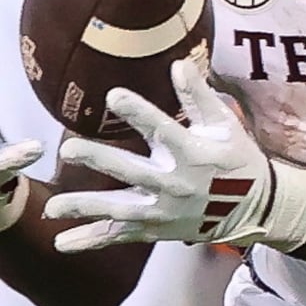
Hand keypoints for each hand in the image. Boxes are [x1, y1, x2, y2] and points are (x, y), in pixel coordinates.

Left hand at [43, 54, 305, 254]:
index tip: (113, 96)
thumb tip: (178, 63)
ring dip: (85, 208)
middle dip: (100, 162)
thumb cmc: (236, 159)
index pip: (163, 130)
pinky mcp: (156, 230)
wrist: (253, 208)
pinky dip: (91, 241)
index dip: (139, 113)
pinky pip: (120, 237)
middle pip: (132, 173)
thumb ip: (199, 95)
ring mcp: (164, 211)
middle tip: (68, 151)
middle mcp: (175, 184)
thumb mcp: (224, 124)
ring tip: (52, 208)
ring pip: (120, 211)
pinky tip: (60, 242)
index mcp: (192, 153)